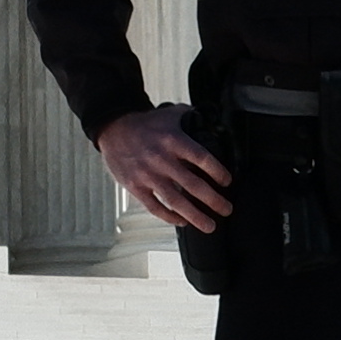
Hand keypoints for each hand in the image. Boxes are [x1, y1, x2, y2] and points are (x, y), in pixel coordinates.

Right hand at [98, 108, 231, 226]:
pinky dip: (170, 217)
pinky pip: (155, 207)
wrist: (113, 129)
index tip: (227, 182)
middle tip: (226, 209)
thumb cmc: (144, 124)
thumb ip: (190, 116)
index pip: (202, 158)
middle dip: (214, 201)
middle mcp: (162, 159)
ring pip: (176, 201)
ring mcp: (148, 175)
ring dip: (196, 216)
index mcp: (173, 140)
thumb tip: (210, 118)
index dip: (217, 172)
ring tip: (209, 225)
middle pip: (193, 185)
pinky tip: (182, 221)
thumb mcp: (170, 114)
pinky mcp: (136, 187)